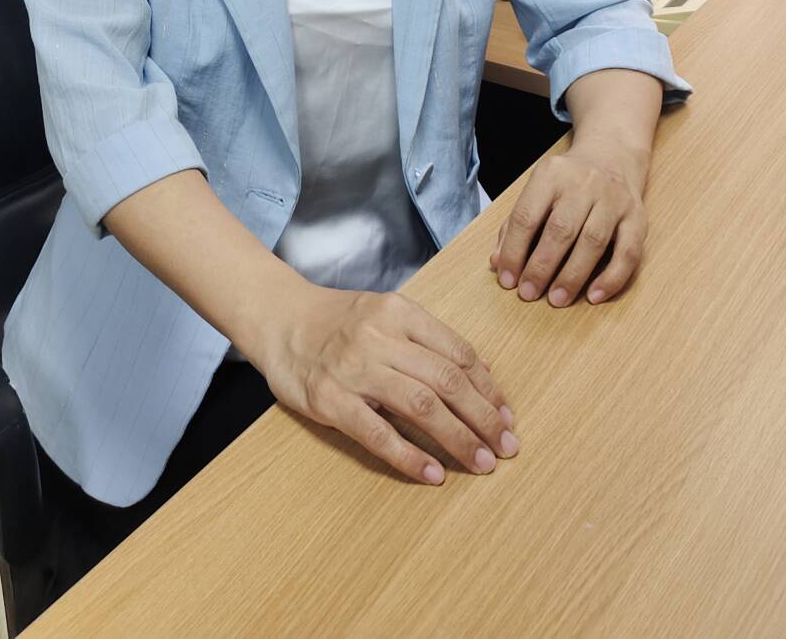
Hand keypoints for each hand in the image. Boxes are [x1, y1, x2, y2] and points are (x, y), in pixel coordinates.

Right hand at [253, 283, 519, 485]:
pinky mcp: (329, 400)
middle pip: (447, 381)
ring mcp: (354, 369)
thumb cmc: (338, 321)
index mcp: (399, 312)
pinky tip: (433, 473)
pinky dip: (410, 456)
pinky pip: (378, 433)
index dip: (488, 387)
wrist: (278, 318)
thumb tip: (479, 374)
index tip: (507, 415)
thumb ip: (425, 339)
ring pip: (421, 406)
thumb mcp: (384, 313)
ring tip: (482, 462)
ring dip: (459, 438)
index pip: (457, 352)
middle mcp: (380, 337)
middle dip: (484, 417)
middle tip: (507, 446)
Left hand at [489, 138, 649, 306]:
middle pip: (560, 230)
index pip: (527, 216)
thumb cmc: (566, 184)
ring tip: (557, 299)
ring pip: (593, 242)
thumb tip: (498, 263)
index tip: (508, 280)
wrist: (612, 157)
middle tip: (529, 293)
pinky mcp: (637, 217)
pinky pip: (628, 252)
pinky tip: (594, 296)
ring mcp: (614, 199)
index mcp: (551, 174)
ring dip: (573, 276)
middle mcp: (584, 183)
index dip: (514, 251)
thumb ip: (515, 226)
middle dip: (542, 267)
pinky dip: (611, 278)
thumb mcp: (537, 191)